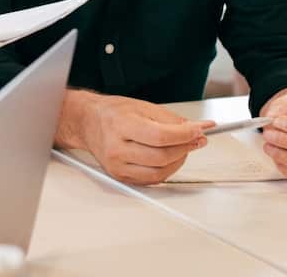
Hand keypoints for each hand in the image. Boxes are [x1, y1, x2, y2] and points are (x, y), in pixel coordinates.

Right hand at [65, 92, 211, 184]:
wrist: (87, 122)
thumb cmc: (112, 113)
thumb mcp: (142, 106)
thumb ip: (171, 119)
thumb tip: (198, 129)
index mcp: (120, 125)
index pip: (160, 136)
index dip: (185, 135)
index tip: (199, 131)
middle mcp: (115, 148)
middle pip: (162, 156)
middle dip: (186, 148)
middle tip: (196, 139)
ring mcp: (116, 165)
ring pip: (159, 172)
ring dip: (179, 161)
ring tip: (183, 148)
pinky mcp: (120, 176)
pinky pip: (152, 180)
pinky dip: (166, 170)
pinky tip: (169, 158)